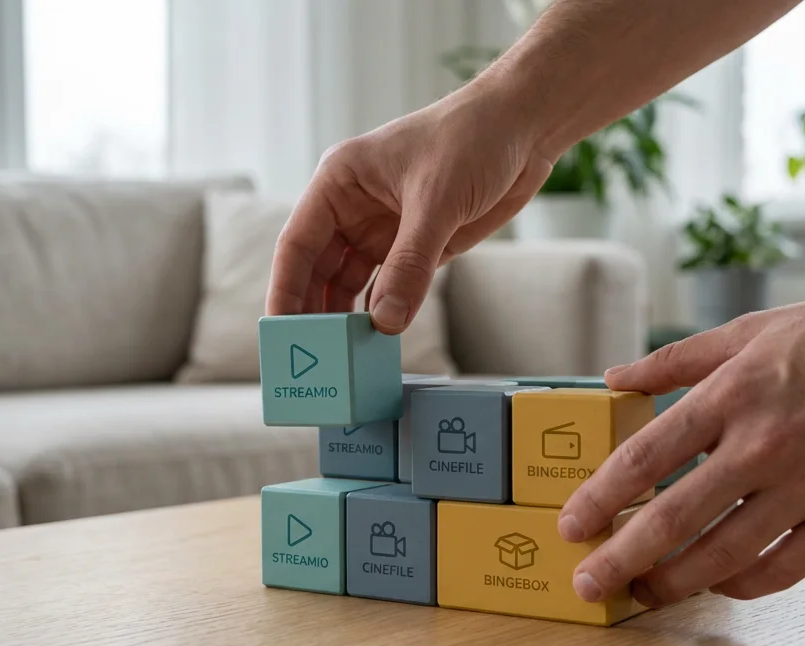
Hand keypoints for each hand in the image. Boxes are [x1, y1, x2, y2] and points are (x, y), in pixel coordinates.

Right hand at [265, 86, 553, 332]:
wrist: (524, 128)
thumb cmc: (472, 137)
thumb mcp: (436, 201)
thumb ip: (410, 264)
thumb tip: (385, 322)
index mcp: (339, 182)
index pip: (297, 244)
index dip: (285, 289)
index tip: (280, 330)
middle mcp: (353, 208)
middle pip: (318, 271)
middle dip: (313, 313)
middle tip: (311, 358)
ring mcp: (383, 230)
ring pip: (349, 285)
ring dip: (345, 319)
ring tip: (341, 359)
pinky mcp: (415, 246)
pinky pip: (388, 289)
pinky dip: (381, 314)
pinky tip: (376, 342)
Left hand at [560, 278, 804, 606]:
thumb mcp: (748, 329)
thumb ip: (675, 361)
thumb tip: (613, 379)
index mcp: (731, 394)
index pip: (644, 459)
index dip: (599, 499)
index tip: (569, 527)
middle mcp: (764, 444)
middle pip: (672, 519)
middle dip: (620, 559)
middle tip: (586, 584)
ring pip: (723, 556)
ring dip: (673, 583)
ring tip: (644, 593)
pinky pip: (783, 570)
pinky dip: (741, 584)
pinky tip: (717, 582)